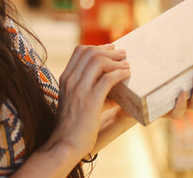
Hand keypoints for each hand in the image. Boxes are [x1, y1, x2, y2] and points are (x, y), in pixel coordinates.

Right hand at [49, 44, 130, 158]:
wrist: (65, 144)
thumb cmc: (73, 125)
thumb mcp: (73, 100)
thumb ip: (85, 88)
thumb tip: (109, 81)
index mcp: (66, 78)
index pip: (80, 51)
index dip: (98, 47)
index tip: (110, 49)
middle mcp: (71, 80)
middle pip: (90, 52)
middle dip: (109, 51)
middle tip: (122, 54)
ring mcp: (80, 90)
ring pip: (98, 62)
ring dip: (116, 61)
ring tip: (126, 65)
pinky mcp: (91, 102)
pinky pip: (108, 79)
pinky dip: (119, 73)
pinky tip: (126, 75)